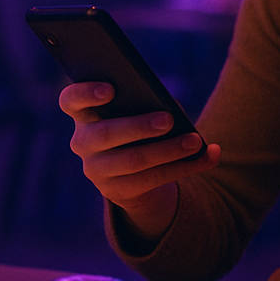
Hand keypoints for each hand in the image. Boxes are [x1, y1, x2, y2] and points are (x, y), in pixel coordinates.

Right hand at [61, 81, 220, 240]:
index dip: (85, 93)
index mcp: (83, 113)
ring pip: (133, 160)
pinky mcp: (117, 192)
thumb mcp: (139, 110)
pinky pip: (153, 180)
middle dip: (138, 126)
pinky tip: (208, 156)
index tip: (111, 88)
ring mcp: (97, 170)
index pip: (71, 100)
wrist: (136, 170)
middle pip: (104, 134)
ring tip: (194, 141)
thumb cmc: (138, 124)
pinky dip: (185, 167)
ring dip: (168, 150)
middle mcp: (82, 142)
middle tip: (168, 119)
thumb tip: (170, 109)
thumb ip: (146, 102)